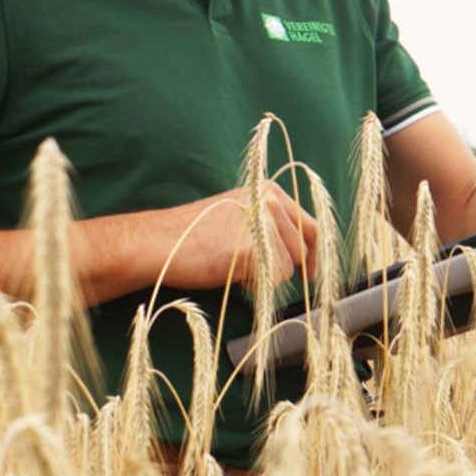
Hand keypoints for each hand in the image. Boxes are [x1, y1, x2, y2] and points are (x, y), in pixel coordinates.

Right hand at [112, 180, 319, 293]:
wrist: (161, 242)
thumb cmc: (196, 234)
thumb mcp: (240, 216)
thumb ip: (271, 226)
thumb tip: (304, 255)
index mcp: (268, 191)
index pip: (311, 226)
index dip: (314, 255)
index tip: (311, 274)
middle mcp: (270, 202)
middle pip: (302, 251)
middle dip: (284, 269)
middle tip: (254, 273)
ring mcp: (263, 224)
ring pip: (288, 269)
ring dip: (266, 277)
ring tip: (235, 267)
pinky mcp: (253, 249)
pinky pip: (272, 280)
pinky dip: (255, 284)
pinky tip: (232, 273)